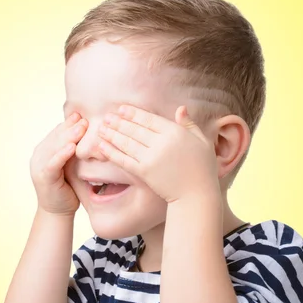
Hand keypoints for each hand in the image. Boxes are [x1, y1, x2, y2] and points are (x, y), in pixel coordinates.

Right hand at [30, 112, 87, 215]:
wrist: (57, 211)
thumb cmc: (67, 188)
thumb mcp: (71, 164)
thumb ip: (74, 150)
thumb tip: (88, 132)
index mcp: (45, 149)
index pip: (57, 132)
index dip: (69, 123)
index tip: (83, 115)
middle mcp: (39, 154)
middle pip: (56, 137)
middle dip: (71, 127)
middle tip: (85, 119)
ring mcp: (38, 165)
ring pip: (54, 147)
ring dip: (68, 136)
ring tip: (81, 128)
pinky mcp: (43, 177)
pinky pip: (52, 163)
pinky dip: (62, 154)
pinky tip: (72, 147)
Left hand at [97, 104, 218, 202]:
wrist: (197, 195)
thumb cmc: (203, 168)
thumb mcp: (202, 141)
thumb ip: (189, 124)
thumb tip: (181, 108)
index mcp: (175, 132)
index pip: (149, 119)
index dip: (133, 113)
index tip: (121, 109)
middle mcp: (161, 143)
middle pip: (135, 129)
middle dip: (118, 122)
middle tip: (106, 116)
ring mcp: (151, 158)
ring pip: (127, 142)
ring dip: (111, 135)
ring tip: (100, 128)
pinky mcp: (144, 172)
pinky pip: (124, 159)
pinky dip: (111, 152)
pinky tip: (102, 146)